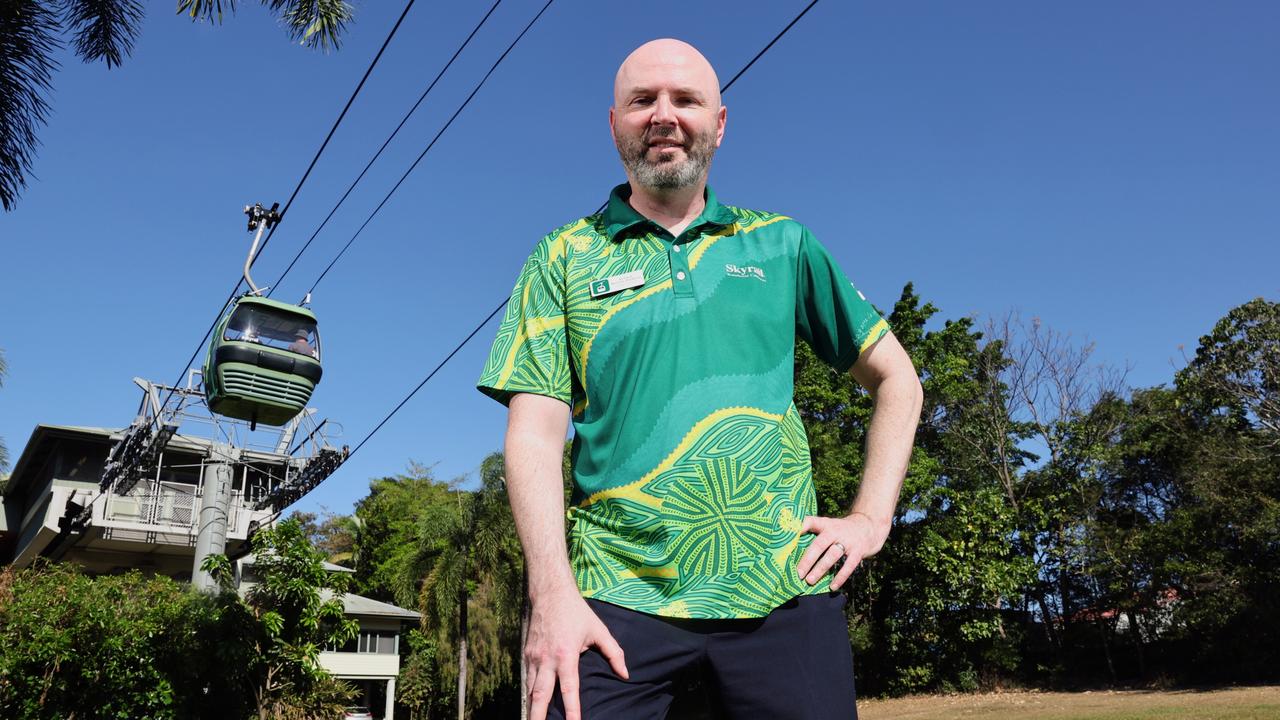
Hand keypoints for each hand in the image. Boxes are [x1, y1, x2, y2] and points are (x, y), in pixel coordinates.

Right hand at [526, 589, 628, 719]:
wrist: (550, 593)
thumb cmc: (577, 612)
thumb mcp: (599, 630)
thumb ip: (614, 653)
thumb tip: (625, 674)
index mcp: (567, 655)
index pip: (569, 690)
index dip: (572, 711)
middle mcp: (547, 659)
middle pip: (540, 696)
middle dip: (537, 716)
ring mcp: (534, 657)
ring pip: (530, 690)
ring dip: (532, 708)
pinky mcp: (526, 654)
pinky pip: (527, 679)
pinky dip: (529, 694)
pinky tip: (531, 705)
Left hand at [796, 512, 885, 590]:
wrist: (869, 526)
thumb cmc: (841, 530)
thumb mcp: (829, 526)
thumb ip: (814, 535)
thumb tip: (793, 552)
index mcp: (825, 524)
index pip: (810, 521)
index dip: (799, 527)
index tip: (788, 536)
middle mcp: (835, 531)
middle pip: (819, 544)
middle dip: (807, 560)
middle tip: (798, 573)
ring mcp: (848, 541)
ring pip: (832, 556)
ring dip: (820, 569)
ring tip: (809, 581)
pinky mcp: (859, 551)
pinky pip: (848, 566)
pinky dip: (840, 577)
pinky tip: (832, 587)